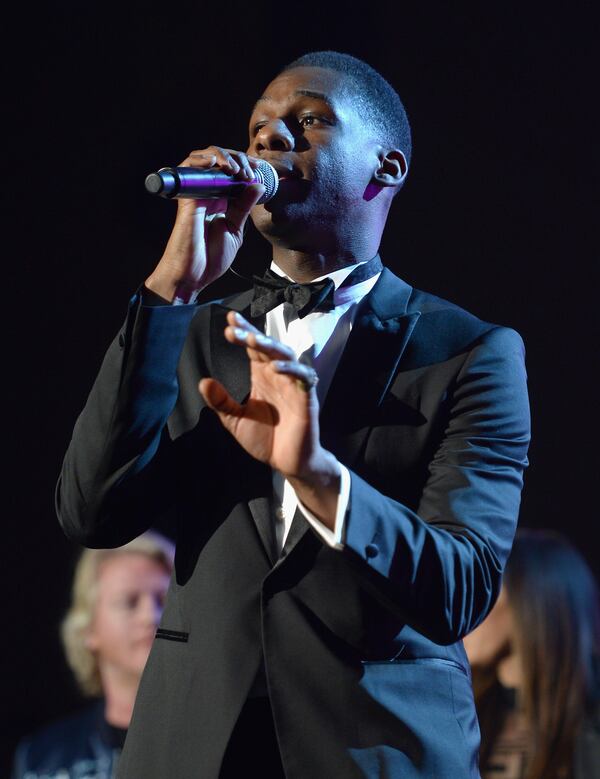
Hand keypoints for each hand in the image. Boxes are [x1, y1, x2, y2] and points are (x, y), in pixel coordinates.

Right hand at [145, 147, 264, 302]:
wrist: (194, 275)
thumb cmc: (211, 258)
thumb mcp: (235, 229)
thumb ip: (244, 207)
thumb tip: (258, 185)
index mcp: (220, 201)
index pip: (232, 173)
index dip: (247, 165)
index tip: (261, 169)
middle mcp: (207, 194)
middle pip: (220, 161)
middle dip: (239, 158)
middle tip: (251, 170)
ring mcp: (196, 194)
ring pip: (205, 159)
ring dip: (224, 156)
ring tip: (238, 169)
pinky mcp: (187, 198)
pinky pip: (188, 170)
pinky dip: (202, 160)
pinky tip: (216, 162)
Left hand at [198, 312, 340, 526]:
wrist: (287, 463)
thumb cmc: (265, 439)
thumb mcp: (235, 421)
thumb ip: (221, 402)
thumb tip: (203, 381)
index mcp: (262, 377)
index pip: (253, 349)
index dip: (243, 332)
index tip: (228, 319)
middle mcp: (278, 376)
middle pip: (268, 347)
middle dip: (252, 336)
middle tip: (234, 329)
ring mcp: (294, 385)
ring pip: (286, 356)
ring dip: (270, 346)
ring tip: (252, 340)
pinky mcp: (307, 399)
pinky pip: (304, 378)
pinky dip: (292, 370)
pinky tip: (275, 368)